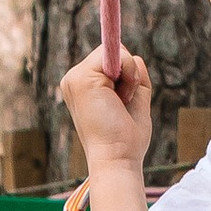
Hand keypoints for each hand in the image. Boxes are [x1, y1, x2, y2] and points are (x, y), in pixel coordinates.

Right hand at [60, 43, 153, 173]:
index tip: (123, 102)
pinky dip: (129, 74)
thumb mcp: (135, 100)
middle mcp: (74, 80)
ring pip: (116, 52)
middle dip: (128, 75)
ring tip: (120, 104)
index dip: (125, 76)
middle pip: (112, 53)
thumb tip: (136, 57)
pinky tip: (121, 98)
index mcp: (83, 87)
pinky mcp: (82, 77)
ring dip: (129, 76)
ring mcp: (74, 78)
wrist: (117, 158)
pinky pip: (118, 55)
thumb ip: (135, 76)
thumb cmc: (126, 139)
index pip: (109, 63)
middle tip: (122, 105)